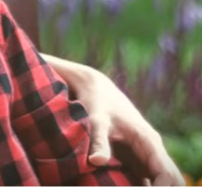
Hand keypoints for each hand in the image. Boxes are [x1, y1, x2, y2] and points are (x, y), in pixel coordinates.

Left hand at [70, 65, 184, 185]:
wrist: (94, 89)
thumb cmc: (97, 103)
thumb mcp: (96, 120)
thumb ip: (99, 141)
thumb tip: (96, 161)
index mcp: (148, 141)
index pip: (167, 173)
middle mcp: (151, 150)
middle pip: (171, 180)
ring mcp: (144, 155)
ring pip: (159, 180)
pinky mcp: (133, 158)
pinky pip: (145, 179)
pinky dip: (140, 186)